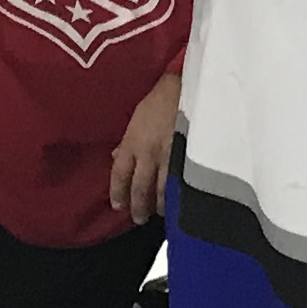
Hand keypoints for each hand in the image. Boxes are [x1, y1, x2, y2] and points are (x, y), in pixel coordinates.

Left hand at [104, 68, 181, 224]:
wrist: (187, 88)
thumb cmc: (160, 99)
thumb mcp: (137, 117)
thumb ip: (127, 141)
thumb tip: (116, 156)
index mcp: (132, 143)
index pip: (120, 175)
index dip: (118, 193)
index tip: (118, 206)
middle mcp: (148, 154)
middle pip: (140, 189)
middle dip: (139, 207)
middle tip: (139, 218)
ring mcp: (170, 158)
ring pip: (163, 191)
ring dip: (160, 206)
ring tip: (161, 213)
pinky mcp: (190, 158)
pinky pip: (183, 183)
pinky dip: (181, 195)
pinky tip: (182, 202)